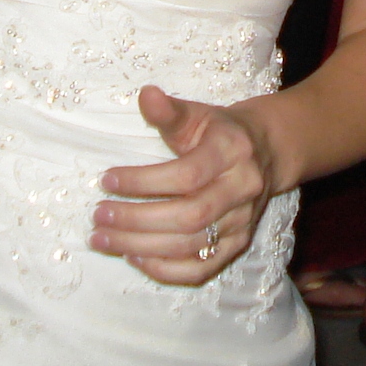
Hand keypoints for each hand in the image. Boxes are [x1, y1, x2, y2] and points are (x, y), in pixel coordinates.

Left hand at [91, 85, 273, 286]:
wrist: (266, 152)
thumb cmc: (220, 132)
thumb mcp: (197, 114)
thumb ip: (169, 111)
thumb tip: (145, 95)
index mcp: (232, 151)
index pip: (187, 174)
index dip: (144, 181)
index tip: (106, 180)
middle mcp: (243, 189)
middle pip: (190, 216)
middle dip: (137, 220)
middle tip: (99, 216)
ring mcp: (243, 222)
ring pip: (192, 245)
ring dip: (142, 247)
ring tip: (103, 239)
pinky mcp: (238, 245)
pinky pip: (202, 269)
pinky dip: (166, 270)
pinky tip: (134, 257)